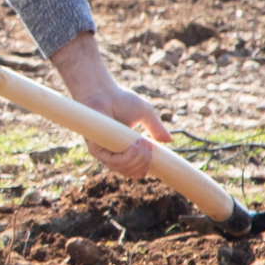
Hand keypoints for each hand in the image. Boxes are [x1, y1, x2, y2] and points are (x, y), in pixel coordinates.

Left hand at [48, 38, 169, 179]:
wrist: (104, 92)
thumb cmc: (121, 100)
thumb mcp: (145, 114)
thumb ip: (156, 128)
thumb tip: (169, 141)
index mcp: (124, 148)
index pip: (135, 169)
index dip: (145, 168)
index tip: (156, 160)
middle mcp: (113, 153)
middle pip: (131, 172)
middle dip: (145, 163)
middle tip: (150, 147)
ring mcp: (104, 152)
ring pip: (123, 168)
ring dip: (139, 159)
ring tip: (145, 144)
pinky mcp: (95, 148)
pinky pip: (113, 162)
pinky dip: (128, 157)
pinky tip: (136, 147)